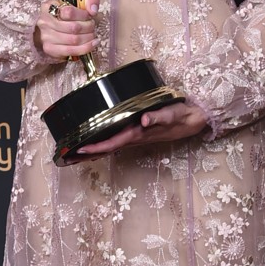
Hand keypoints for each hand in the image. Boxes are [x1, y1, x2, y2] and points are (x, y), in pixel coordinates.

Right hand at [34, 0, 98, 61]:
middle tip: (93, 26)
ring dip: (88, 38)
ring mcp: (46, 37)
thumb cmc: (68, 14)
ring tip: (93, 34)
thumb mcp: (79, 1)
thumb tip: (93, 10)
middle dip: (88, 27)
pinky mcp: (50, 49)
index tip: (90, 16)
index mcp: (48, 7)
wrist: (54, 29)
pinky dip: (86, 48)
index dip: (83, 15)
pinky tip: (93, 43)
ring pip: (74, 40)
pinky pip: (71, 50)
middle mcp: (44, 22)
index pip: (69, 12)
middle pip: (73, 27)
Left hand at [76, 100, 208, 156]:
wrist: (194, 120)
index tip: (81, 149)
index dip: (97, 147)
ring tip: (79, 148)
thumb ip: (159, 116)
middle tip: (70, 152)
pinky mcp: (140, 131)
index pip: (114, 142)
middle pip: (109, 146)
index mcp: (140, 133)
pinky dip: (107, 141)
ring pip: (113, 144)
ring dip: (97, 147)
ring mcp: (138, 136)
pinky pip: (119, 139)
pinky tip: (99, 139)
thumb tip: (145, 121)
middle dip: (91, 150)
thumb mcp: (172, 113)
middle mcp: (136, 136)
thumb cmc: (182, 115)